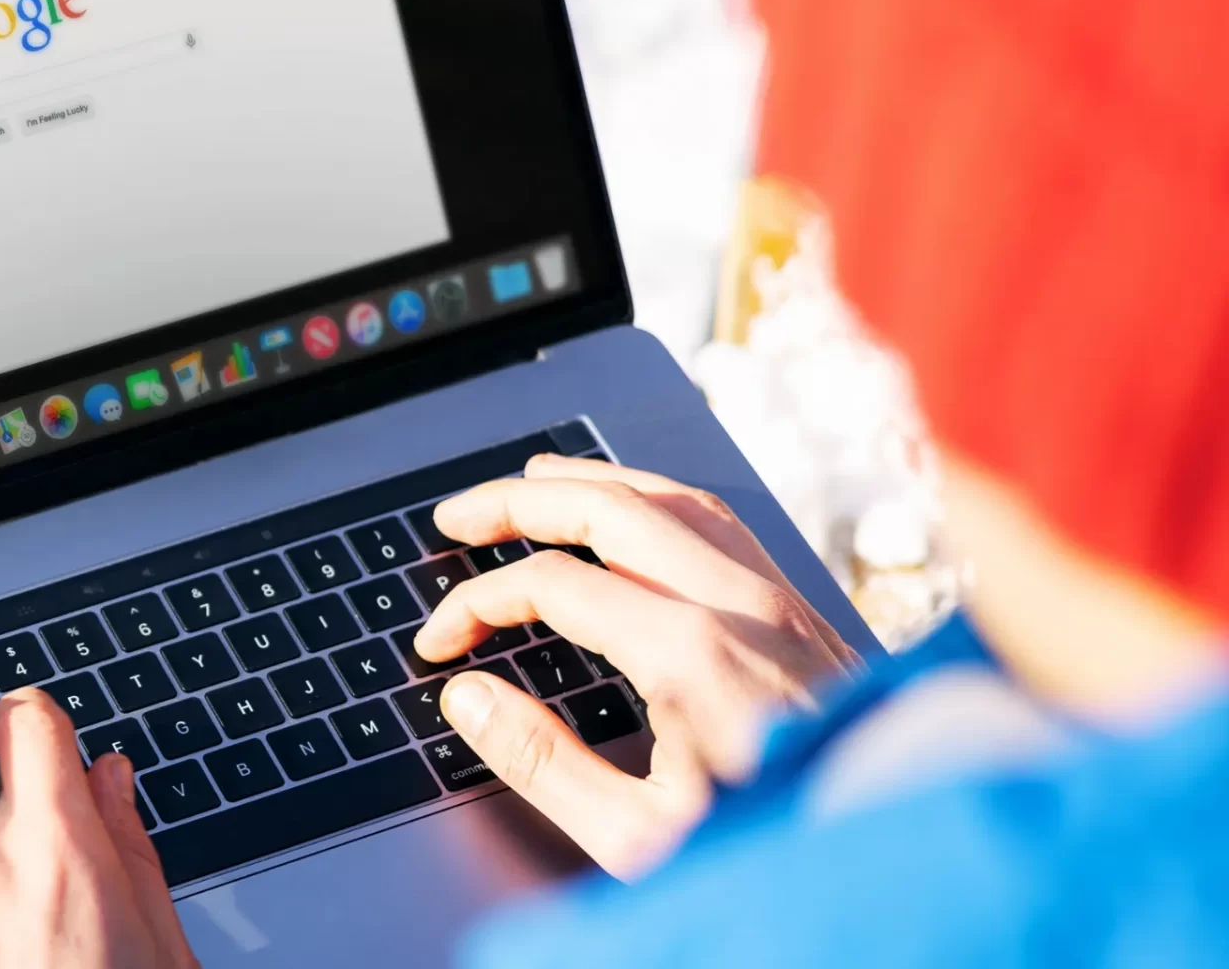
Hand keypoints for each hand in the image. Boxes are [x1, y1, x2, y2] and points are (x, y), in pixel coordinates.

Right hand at [412, 454, 858, 877]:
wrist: (899, 860)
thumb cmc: (778, 857)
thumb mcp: (638, 838)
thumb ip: (543, 763)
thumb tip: (470, 699)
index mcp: (688, 653)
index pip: (552, 585)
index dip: (478, 603)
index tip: (444, 642)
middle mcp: (737, 606)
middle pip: (610, 509)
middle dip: (519, 502)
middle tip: (459, 516)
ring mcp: (780, 601)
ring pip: (672, 498)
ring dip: (592, 482)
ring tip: (534, 482)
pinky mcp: (806, 615)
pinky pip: (722, 523)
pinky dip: (658, 498)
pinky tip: (637, 511)